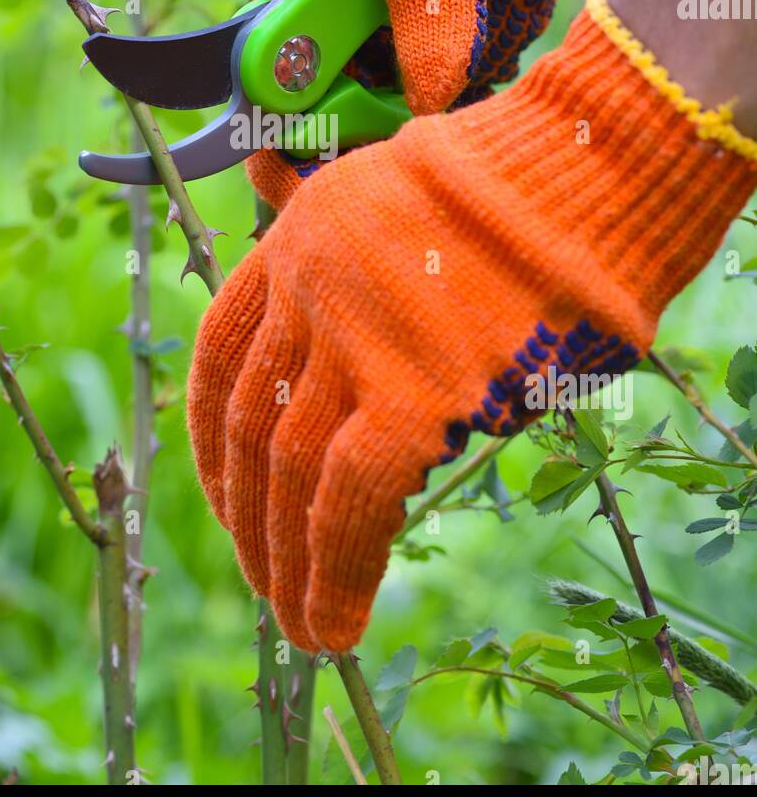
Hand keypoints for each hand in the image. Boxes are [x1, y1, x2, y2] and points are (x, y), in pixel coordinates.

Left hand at [190, 0, 754, 650]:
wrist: (585, 171)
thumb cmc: (514, 186)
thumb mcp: (396, 189)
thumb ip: (332, 231)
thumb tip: (299, 260)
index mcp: (298, 237)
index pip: (221, 355)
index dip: (211, 440)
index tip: (222, 494)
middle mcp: (307, 286)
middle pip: (249, 423)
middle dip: (248, 516)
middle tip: (261, 580)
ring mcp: (354, 339)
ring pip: (289, 472)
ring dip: (285, 562)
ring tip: (298, 625)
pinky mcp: (412, 393)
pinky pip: (351, 501)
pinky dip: (335, 571)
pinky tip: (334, 622)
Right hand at [247, 0, 688, 212]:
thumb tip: (418, 94)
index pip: (274, 69)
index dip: (298, 123)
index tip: (350, 143)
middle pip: (353, 101)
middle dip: (405, 94)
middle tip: (453, 54)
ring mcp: (412, 9)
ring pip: (427, 92)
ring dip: (473, 56)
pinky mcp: (471, 16)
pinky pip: (482, 67)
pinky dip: (508, 40)